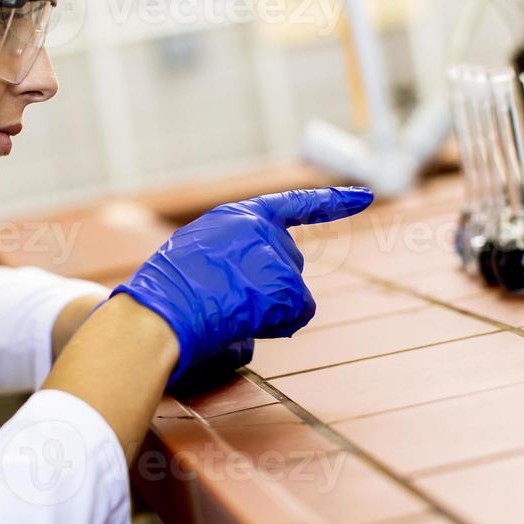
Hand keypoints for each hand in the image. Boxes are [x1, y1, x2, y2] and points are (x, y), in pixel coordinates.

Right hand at [110, 187, 374, 387]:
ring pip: (292, 292)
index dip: (332, 202)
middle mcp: (256, 226)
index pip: (291, 205)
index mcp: (232, 219)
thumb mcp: (192, 266)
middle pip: (290, 264)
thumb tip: (252, 319)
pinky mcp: (284, 279)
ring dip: (269, 311)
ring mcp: (272, 251)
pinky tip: (243, 321)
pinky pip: (298, 313)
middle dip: (270, 292)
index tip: (365, 197)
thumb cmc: (164, 302)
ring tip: (226, 313)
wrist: (158, 314)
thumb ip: (229, 271)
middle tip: (229, 307)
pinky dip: (278, 326)